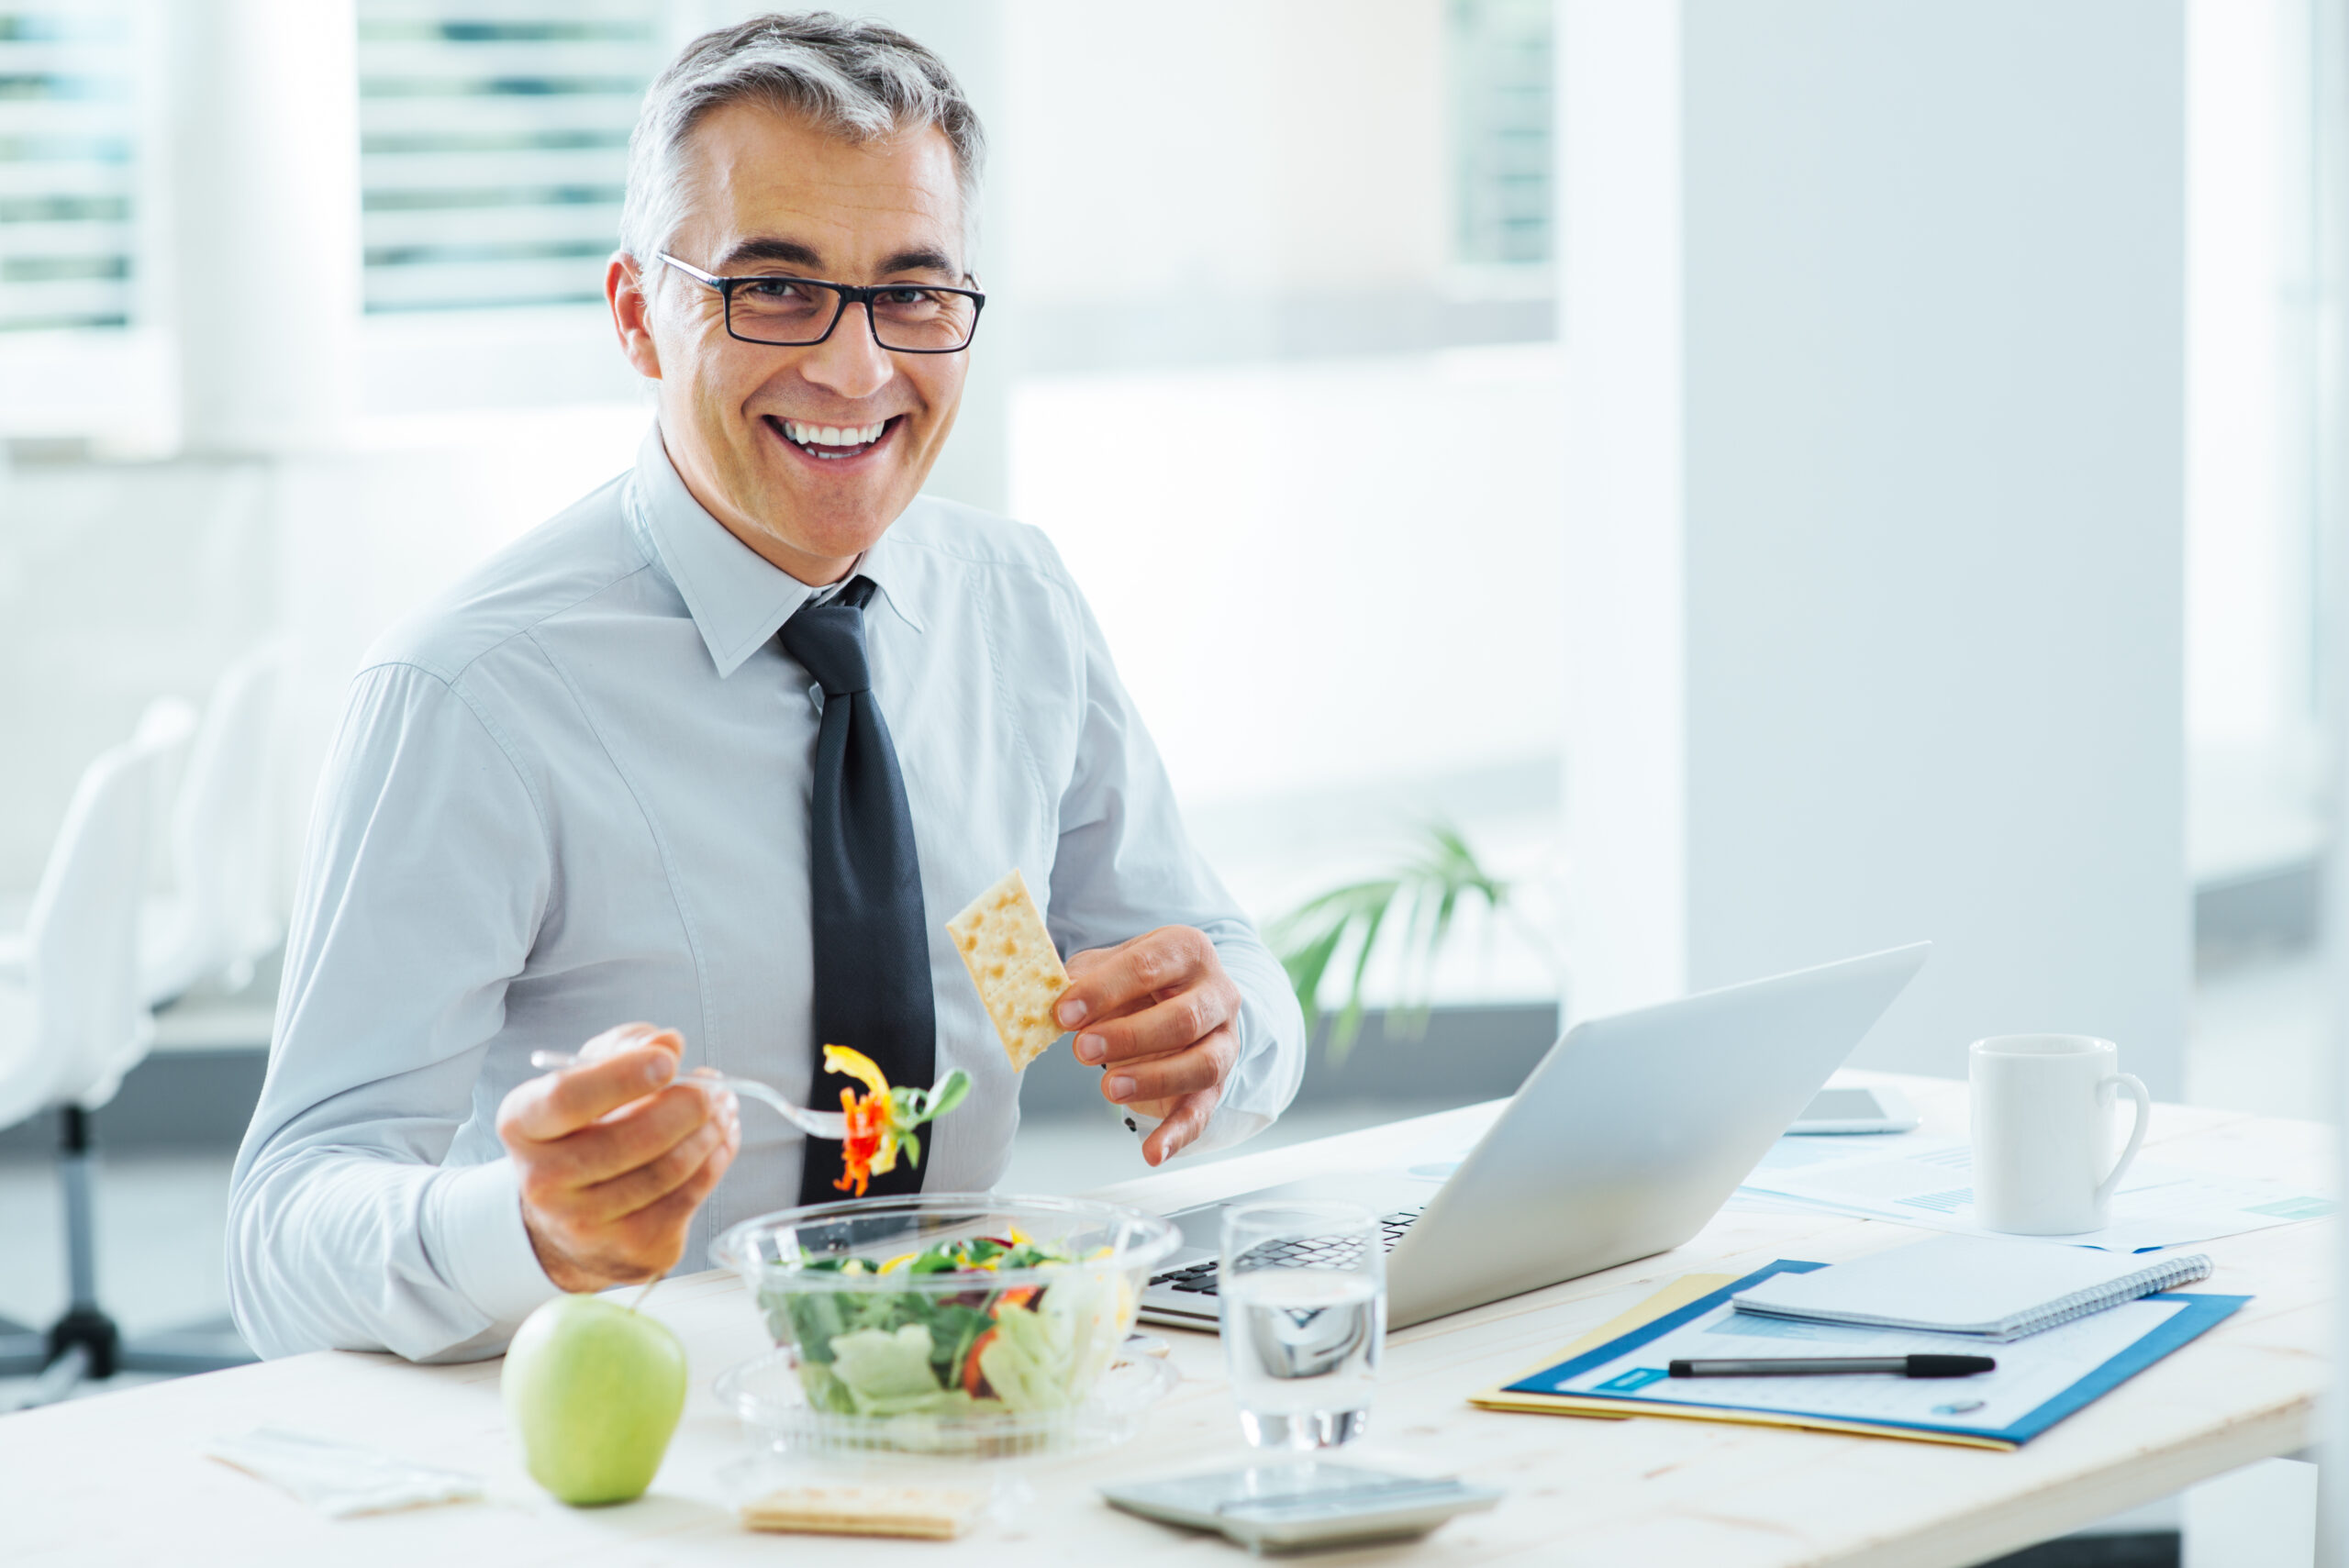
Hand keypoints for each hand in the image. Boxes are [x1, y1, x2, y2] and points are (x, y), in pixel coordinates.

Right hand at [496, 1022, 740, 1292]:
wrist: (573, 1215)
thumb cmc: (585, 1129)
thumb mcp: (591, 1075)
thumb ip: (626, 1047)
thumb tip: (667, 1043)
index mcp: (523, 1126)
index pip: (567, 1098)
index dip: (622, 1076)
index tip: (667, 1060)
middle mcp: (543, 1181)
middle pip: (629, 1139)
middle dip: (687, 1106)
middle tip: (713, 1088)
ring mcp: (584, 1223)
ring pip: (667, 1169)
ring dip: (710, 1131)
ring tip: (722, 1108)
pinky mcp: (629, 1248)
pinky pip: (688, 1197)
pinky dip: (715, 1160)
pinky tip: (720, 1140)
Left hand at [1057, 927, 1241, 1165]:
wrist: (1179, 997)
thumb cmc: (1137, 980)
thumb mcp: (1108, 965)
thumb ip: (1078, 978)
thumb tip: (1041, 997)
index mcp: (1186, 951)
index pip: (1148, 967)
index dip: (1103, 990)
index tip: (1064, 1012)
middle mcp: (1216, 993)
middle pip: (1184, 1018)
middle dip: (1130, 1036)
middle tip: (1082, 1049)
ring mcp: (1223, 1041)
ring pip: (1203, 1065)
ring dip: (1155, 1079)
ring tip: (1108, 1089)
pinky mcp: (1217, 1084)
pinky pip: (1203, 1112)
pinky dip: (1178, 1136)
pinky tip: (1152, 1153)